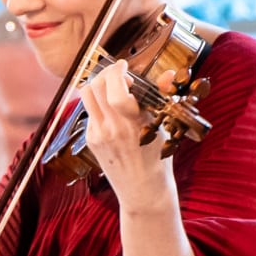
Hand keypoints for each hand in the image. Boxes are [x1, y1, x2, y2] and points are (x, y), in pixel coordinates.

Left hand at [78, 59, 172, 208]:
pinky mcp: (91, 140)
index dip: (116, 71)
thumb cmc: (158, 159)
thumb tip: (168, 74)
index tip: (124, 65)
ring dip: (97, 85)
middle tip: (118, 73)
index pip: (116, 89)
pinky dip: (98, 103)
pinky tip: (111, 109)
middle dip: (106, 73)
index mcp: (134, 123)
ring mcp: (98, 134)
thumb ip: (161, 97)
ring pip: (87, 96)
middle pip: (96, 86)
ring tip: (111, 86)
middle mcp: (113, 128)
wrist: (142, 190)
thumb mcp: (164, 127)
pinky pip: (89, 112)